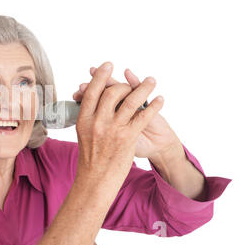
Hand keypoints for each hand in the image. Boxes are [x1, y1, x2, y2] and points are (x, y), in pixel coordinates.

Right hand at [75, 62, 163, 184]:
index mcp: (83, 120)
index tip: (107, 65)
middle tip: (131, 82)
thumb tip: (90, 98)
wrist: (96, 179)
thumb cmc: (89, 157)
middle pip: (111, 92)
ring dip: (144, 88)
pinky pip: (143, 116)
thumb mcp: (83, 134)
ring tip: (152, 80)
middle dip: (123, 83)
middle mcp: (96, 122)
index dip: (100, 76)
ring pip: (130, 101)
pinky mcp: (127, 137)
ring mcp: (112, 129)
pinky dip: (153, 106)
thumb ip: (88, 117)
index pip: (91, 91)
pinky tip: (160, 99)